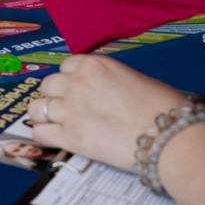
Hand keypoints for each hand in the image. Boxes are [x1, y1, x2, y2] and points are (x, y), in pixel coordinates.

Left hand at [25, 54, 188, 170]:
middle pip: (48, 85)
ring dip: (44, 115)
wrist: (167, 135)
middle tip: (65, 109)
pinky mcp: (69, 136)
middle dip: (54, 96)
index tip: (74, 90)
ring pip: (37, 108)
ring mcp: (70, 109)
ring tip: (54, 124)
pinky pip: (40, 133)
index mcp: (95, 65)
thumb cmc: (163, 107)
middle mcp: (77, 82)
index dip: (68, 80)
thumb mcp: (135, 79)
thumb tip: (105, 92)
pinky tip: (52, 139)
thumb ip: (110, 81)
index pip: (66, 66)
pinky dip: (43, 136)